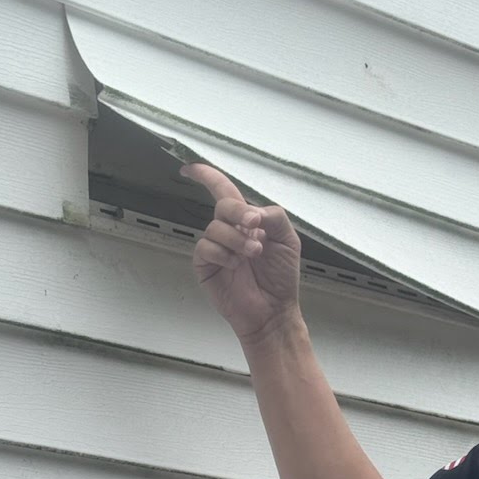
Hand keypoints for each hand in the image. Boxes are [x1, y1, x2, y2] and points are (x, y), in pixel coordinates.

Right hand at [184, 163, 302, 345]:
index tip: (190, 168)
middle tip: (254, 227)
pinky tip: (235, 265)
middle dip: (238, 212)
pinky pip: (205, 248)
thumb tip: (251, 211)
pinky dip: (222, 254)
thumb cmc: (280, 277)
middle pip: (222, 204)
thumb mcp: (288, 240)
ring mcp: (216, 248)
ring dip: (236, 239)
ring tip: (251, 255)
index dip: (208, 177)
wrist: (273, 310)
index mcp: (247, 221)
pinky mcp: (205, 265)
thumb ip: (274, 216)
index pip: (225, 191)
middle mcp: (229, 230)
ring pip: (215, 227)